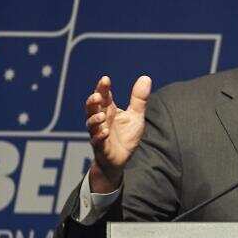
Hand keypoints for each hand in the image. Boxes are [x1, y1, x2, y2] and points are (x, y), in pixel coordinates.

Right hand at [85, 75, 151, 191]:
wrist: (121, 159)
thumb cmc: (125, 136)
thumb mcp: (135, 116)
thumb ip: (138, 98)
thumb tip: (146, 77)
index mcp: (109, 110)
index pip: (103, 96)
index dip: (102, 88)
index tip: (105, 79)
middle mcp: (101, 120)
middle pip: (92, 108)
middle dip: (93, 101)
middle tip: (98, 95)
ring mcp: (99, 133)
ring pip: (91, 124)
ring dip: (95, 119)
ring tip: (102, 115)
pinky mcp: (101, 147)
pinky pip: (97, 141)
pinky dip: (100, 136)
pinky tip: (106, 132)